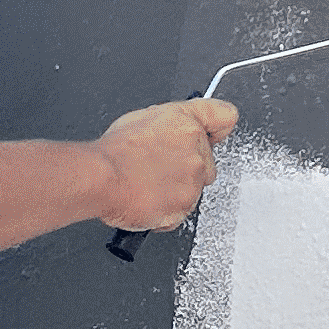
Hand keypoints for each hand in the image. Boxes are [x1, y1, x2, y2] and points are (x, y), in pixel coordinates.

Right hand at [96, 96, 237, 235]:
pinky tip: (146, 200)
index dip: (218, 128)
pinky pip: (181, 212)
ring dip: (175, 191)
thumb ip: (167, 127)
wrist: (103, 178)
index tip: (213, 134)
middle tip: (159, 170)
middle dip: (188, 169)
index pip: (225, 116)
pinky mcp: (187, 205)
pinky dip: (165, 211)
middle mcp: (197, 149)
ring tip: (146, 186)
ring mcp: (194, 178)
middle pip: (207, 162)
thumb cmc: (114, 151)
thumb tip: (168, 136)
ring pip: (193, 189)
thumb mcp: (140, 121)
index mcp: (186, 121)